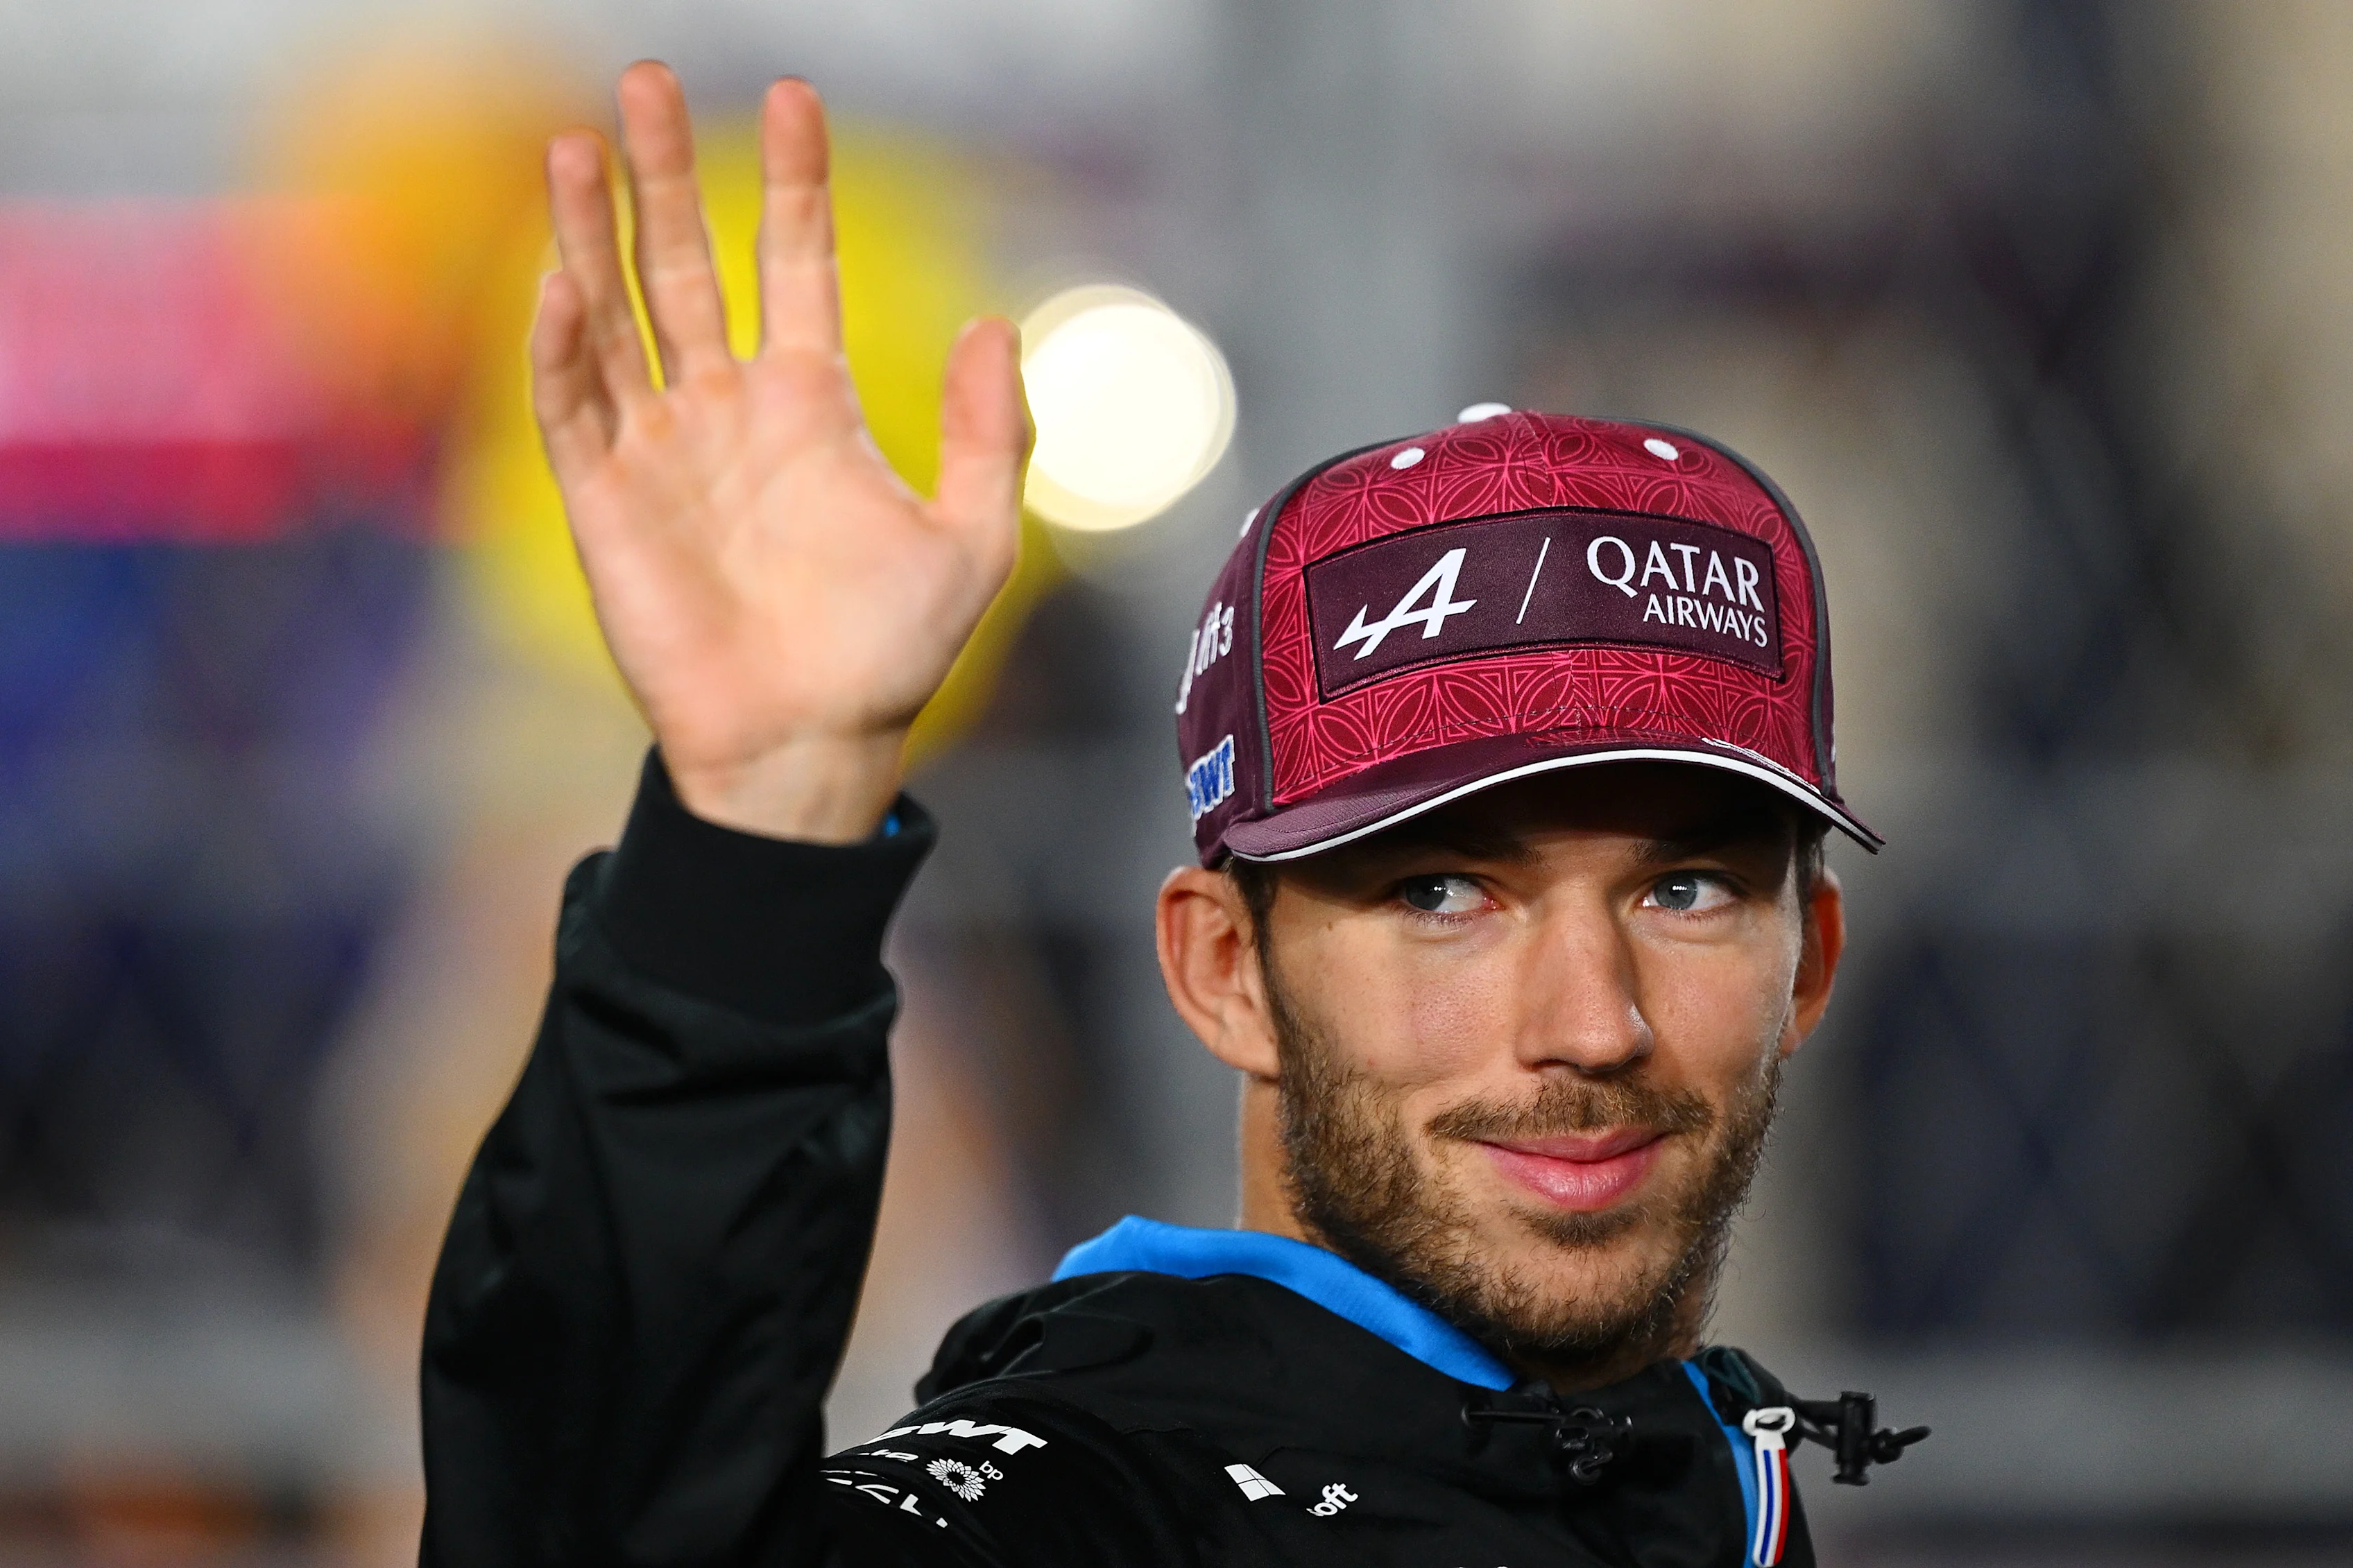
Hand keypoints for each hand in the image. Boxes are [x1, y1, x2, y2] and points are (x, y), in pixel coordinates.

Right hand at [529, 63, 1029, 841]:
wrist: (811, 746)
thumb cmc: (890, 654)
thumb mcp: (973, 538)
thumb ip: (994, 434)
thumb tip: (994, 321)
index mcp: (811, 401)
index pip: (794, 260)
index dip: (793, 182)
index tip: (793, 97)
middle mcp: (727, 407)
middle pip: (685, 261)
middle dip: (666, 172)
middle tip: (646, 78)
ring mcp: (660, 448)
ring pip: (615, 312)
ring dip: (590, 229)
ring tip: (574, 140)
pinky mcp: (604, 501)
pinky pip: (572, 404)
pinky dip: (561, 343)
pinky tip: (563, 275)